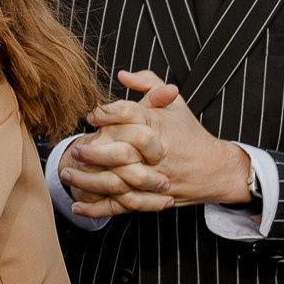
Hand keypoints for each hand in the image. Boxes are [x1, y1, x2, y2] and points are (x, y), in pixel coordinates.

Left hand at [63, 72, 252, 217]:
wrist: (216, 168)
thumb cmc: (189, 133)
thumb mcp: (175, 104)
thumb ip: (149, 83)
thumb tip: (122, 75)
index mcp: (159, 126)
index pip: (129, 114)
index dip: (106, 114)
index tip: (91, 116)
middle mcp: (156, 153)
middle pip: (121, 152)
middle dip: (94, 152)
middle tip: (75, 150)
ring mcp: (154, 178)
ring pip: (117, 182)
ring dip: (89, 181)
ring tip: (67, 174)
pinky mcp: (151, 199)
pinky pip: (121, 205)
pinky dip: (97, 208)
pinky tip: (78, 205)